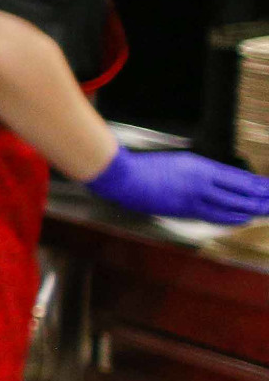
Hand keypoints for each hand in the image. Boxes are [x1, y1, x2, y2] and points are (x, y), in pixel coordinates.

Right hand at [82, 145, 268, 224]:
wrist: (125, 178)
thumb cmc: (147, 168)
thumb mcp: (180, 162)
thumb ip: (201, 172)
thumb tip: (220, 182)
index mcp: (201, 166)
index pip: (238, 177)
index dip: (257, 184)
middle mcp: (202, 181)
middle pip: (241, 192)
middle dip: (261, 198)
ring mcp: (194, 196)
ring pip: (232, 205)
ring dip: (252, 209)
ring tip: (267, 210)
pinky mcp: (185, 209)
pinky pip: (215, 215)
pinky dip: (233, 217)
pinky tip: (243, 218)